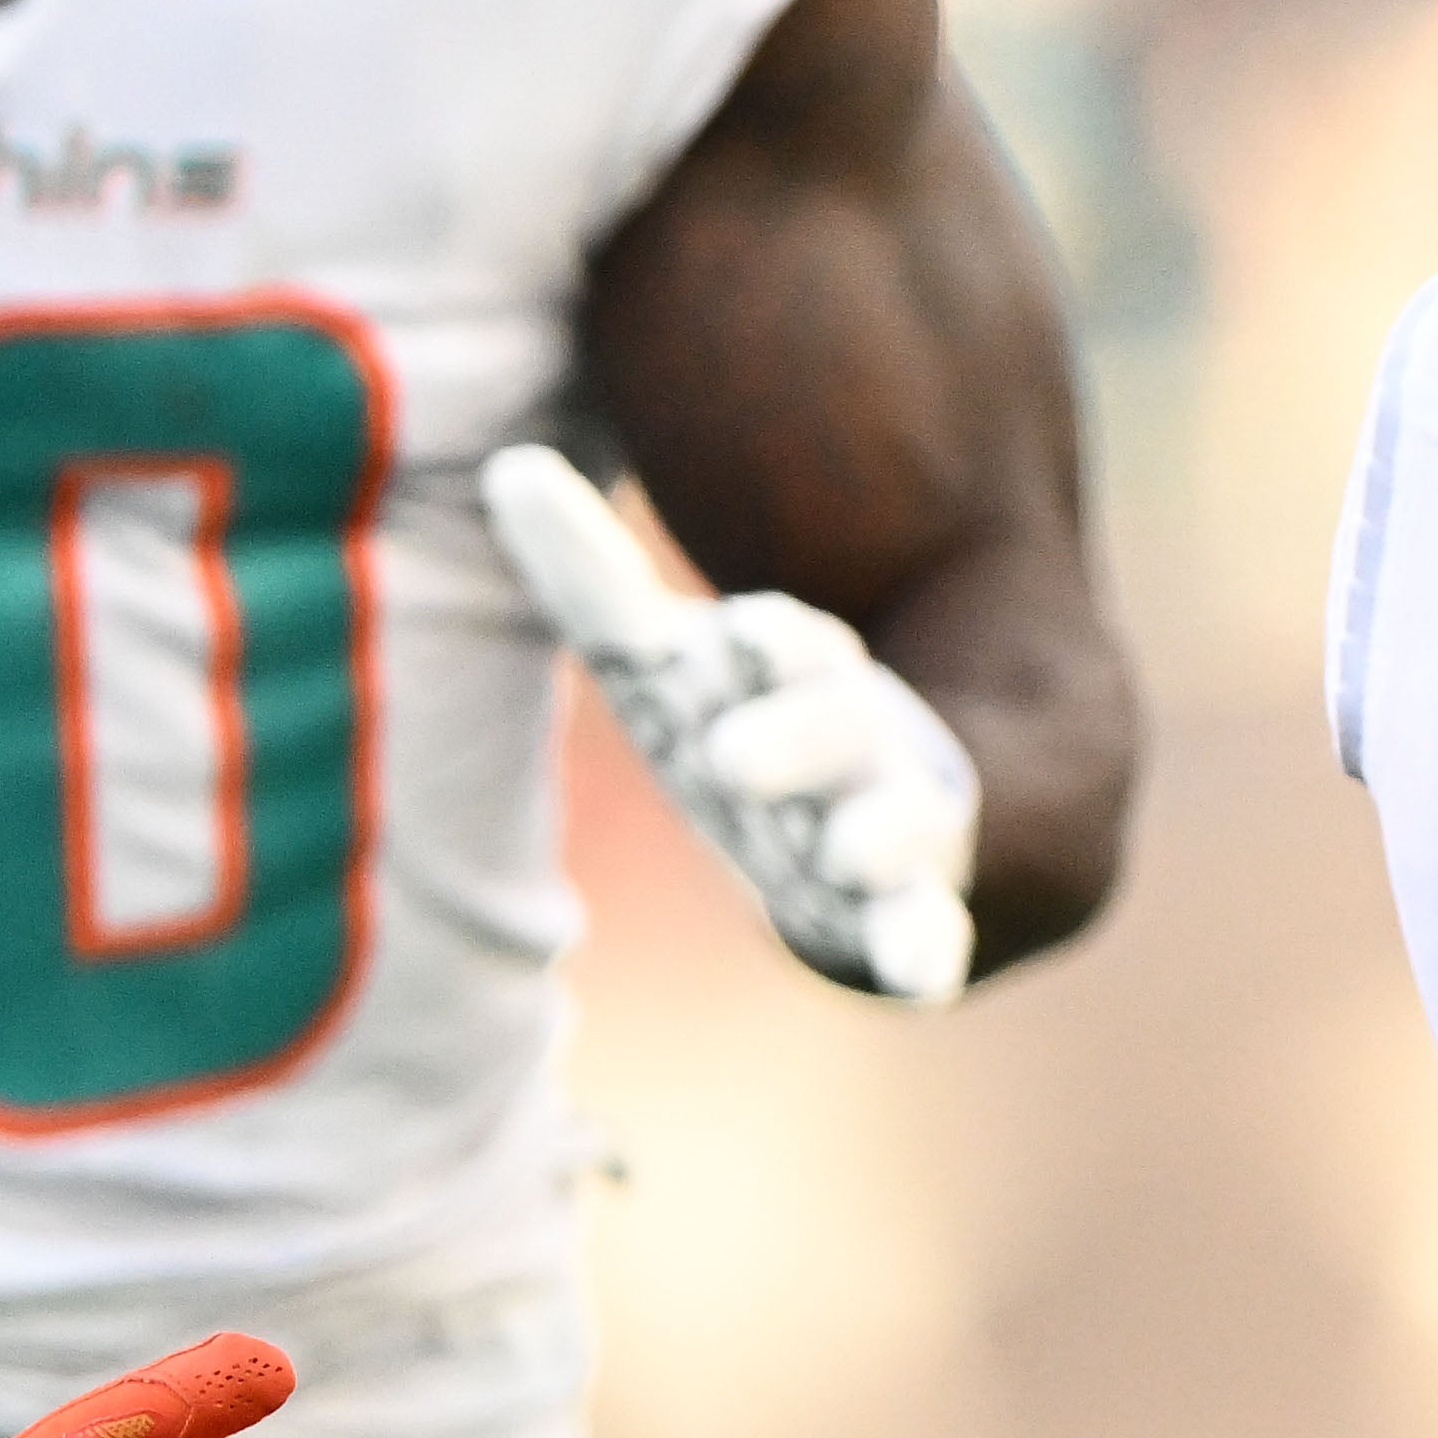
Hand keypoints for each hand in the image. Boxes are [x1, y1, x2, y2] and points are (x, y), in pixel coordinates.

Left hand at [480, 443, 978, 1001]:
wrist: (880, 822)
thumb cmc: (749, 723)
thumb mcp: (667, 661)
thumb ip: (592, 578)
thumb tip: (508, 462)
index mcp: (801, 675)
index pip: (790, 646)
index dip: (771, 644)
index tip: (746, 635)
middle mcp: (856, 744)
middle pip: (841, 726)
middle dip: (804, 734)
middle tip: (736, 758)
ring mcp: (892, 829)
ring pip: (900, 827)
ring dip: (883, 838)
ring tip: (853, 855)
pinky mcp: (913, 914)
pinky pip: (930, 933)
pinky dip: (926, 950)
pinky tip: (922, 975)